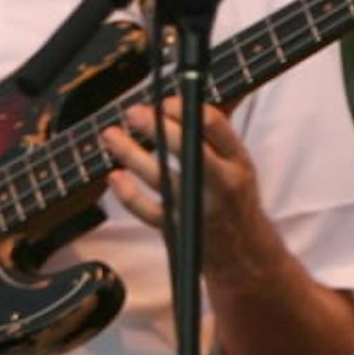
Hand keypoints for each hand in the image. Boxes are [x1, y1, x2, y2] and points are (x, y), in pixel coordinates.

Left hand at [104, 99, 275, 281]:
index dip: (184, 109)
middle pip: (188, 150)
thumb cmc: (233, 197)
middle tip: (134, 113)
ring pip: (161, 178)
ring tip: (111, 135)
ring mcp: (198, 207)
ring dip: (131, 154)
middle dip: (159, 128)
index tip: (164, 102)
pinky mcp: (179, 229)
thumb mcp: (238, 164)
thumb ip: (214, 137)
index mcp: (238, 160)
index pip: (214, 125)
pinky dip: (128, 194)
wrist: (242, 252)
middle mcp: (221, 183)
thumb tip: (176, 103)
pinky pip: (147, 211)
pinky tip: (114, 176)